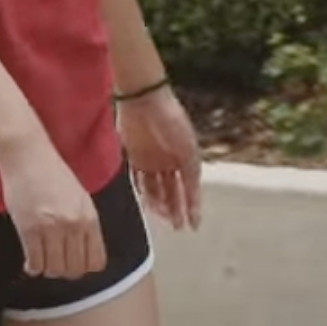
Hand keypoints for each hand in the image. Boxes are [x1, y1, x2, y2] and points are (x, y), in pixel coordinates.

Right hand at [0, 139, 106, 279]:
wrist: (26, 154)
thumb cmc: (50, 172)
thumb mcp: (79, 198)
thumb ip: (84, 225)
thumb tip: (82, 254)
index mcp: (89, 218)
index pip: (96, 262)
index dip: (84, 267)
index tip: (74, 263)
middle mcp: (73, 225)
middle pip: (75, 269)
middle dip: (65, 271)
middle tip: (55, 264)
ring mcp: (51, 228)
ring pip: (55, 269)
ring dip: (48, 270)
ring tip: (42, 262)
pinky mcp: (29, 228)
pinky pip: (35, 262)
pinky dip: (33, 267)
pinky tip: (30, 262)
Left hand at [117, 86, 202, 230]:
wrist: (145, 99)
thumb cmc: (171, 121)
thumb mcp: (189, 150)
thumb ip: (191, 173)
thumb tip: (194, 195)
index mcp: (184, 159)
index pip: (189, 189)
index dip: (192, 207)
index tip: (193, 226)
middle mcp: (167, 161)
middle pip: (171, 191)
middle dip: (174, 209)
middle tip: (175, 225)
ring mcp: (149, 158)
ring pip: (154, 187)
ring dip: (157, 203)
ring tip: (160, 215)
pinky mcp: (132, 153)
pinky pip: (135, 178)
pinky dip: (139, 190)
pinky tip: (143, 203)